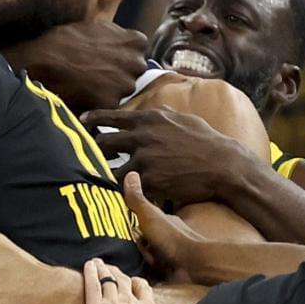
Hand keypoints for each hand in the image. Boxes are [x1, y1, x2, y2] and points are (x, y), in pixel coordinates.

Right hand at [0, 20, 147, 112]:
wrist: (42, 61)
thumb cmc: (64, 41)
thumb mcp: (95, 27)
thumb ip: (116, 36)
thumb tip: (122, 40)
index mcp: (135, 43)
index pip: (138, 51)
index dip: (122, 55)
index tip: (109, 57)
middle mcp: (136, 64)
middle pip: (133, 72)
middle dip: (119, 73)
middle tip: (96, 72)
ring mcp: (125, 86)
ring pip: (122, 91)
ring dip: (109, 89)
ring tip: (87, 84)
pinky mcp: (111, 104)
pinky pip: (108, 105)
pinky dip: (98, 102)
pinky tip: (83, 94)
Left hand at [84, 107, 250, 205]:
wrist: (223, 165)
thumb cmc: (207, 141)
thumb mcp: (184, 119)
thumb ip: (164, 114)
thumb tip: (154, 108)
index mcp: (150, 118)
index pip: (113, 116)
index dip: (94, 118)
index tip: (82, 121)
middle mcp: (142, 136)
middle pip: (103, 142)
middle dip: (94, 150)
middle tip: (87, 155)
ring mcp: (144, 159)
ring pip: (110, 168)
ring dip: (103, 174)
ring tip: (96, 179)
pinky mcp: (149, 180)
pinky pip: (126, 187)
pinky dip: (120, 191)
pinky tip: (114, 194)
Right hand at [123, 172, 208, 279]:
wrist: (193, 267)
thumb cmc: (175, 239)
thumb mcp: (150, 215)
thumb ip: (138, 199)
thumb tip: (131, 173)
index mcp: (163, 219)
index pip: (140, 218)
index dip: (130, 223)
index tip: (122, 228)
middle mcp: (166, 235)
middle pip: (141, 239)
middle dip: (137, 245)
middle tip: (137, 246)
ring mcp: (168, 253)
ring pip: (146, 255)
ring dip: (143, 258)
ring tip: (145, 258)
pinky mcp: (168, 270)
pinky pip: (151, 270)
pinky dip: (148, 270)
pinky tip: (149, 270)